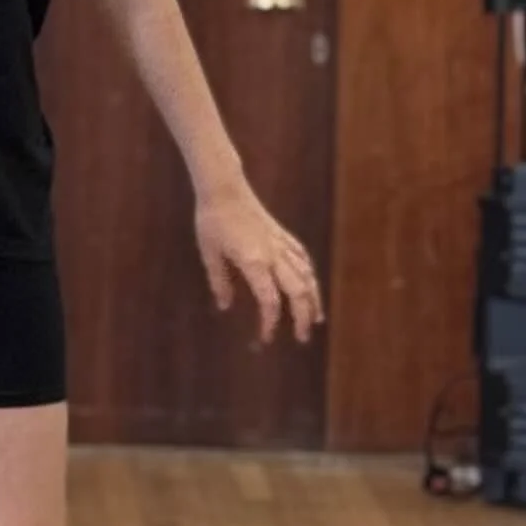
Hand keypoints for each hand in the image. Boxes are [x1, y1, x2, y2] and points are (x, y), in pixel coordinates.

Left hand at [196, 179, 321, 342]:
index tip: (266, 336)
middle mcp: (273, 255)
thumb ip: (219, 281)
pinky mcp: (281, 235)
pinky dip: (309, 275)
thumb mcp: (209, 253)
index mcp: (254, 262)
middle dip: (303, 316)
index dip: (270, 322)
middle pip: (298, 291)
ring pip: (306, 275)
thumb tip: (225, 306)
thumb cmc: (212, 220)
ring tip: (316, 317)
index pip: (269, 300)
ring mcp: (280, 244)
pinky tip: (310, 284)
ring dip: (313, 298)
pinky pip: (301, 258)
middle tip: (302, 337)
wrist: (224, 188)